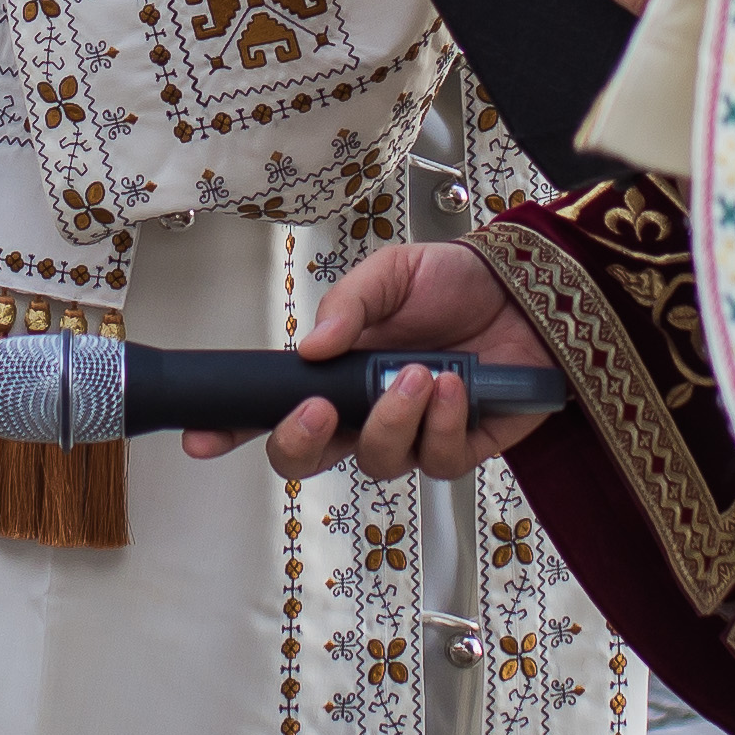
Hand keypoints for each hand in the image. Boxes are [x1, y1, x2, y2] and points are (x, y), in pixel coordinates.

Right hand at [193, 240, 556, 479]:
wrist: (529, 289)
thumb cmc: (456, 282)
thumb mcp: (392, 273)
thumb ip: (348, 304)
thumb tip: (311, 345)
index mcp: (336, 374)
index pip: (276, 409)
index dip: (235, 429)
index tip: (204, 436)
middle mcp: (366, 413)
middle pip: (311, 459)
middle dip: (302, 443)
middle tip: (321, 409)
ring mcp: (412, 435)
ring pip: (379, 462)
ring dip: (392, 419)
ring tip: (417, 373)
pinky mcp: (461, 448)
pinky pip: (438, 459)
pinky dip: (442, 423)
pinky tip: (454, 387)